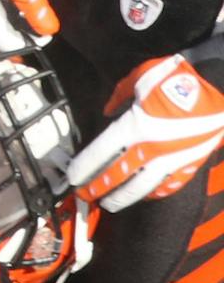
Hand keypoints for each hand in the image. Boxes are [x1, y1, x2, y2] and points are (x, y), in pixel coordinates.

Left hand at [69, 54, 223, 210]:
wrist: (221, 87)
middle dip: (99, 188)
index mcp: (136, 126)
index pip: (102, 154)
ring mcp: (174, 158)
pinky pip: (169, 184)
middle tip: (85, 196)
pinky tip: (143, 196)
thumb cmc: (179, 79)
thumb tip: (107, 111)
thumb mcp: (141, 78)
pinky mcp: (192, 163)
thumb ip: (119, 96)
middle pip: (118, 176)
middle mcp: (153, 146)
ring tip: (109, 203)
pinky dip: (154, 193)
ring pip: (143, 186)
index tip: (73, 178)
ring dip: (124, 197)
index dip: (85, 168)